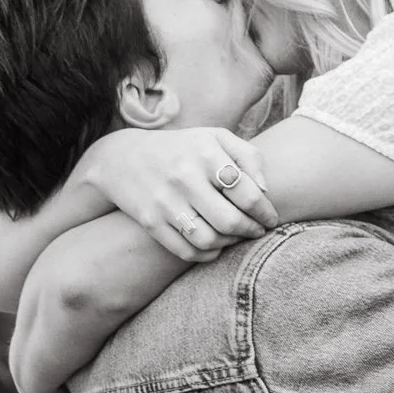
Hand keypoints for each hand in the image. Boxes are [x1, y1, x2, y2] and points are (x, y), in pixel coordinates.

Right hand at [85, 128, 276, 262]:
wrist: (123, 158)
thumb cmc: (183, 148)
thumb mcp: (215, 138)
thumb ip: (248, 156)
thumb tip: (265, 190)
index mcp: (205, 153)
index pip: (247, 193)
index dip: (265, 211)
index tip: (270, 218)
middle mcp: (184, 177)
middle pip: (230, 221)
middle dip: (251, 230)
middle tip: (258, 230)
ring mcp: (165, 202)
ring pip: (209, 240)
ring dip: (230, 243)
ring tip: (237, 236)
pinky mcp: (151, 222)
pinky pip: (187, 251)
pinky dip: (208, 254)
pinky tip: (216, 244)